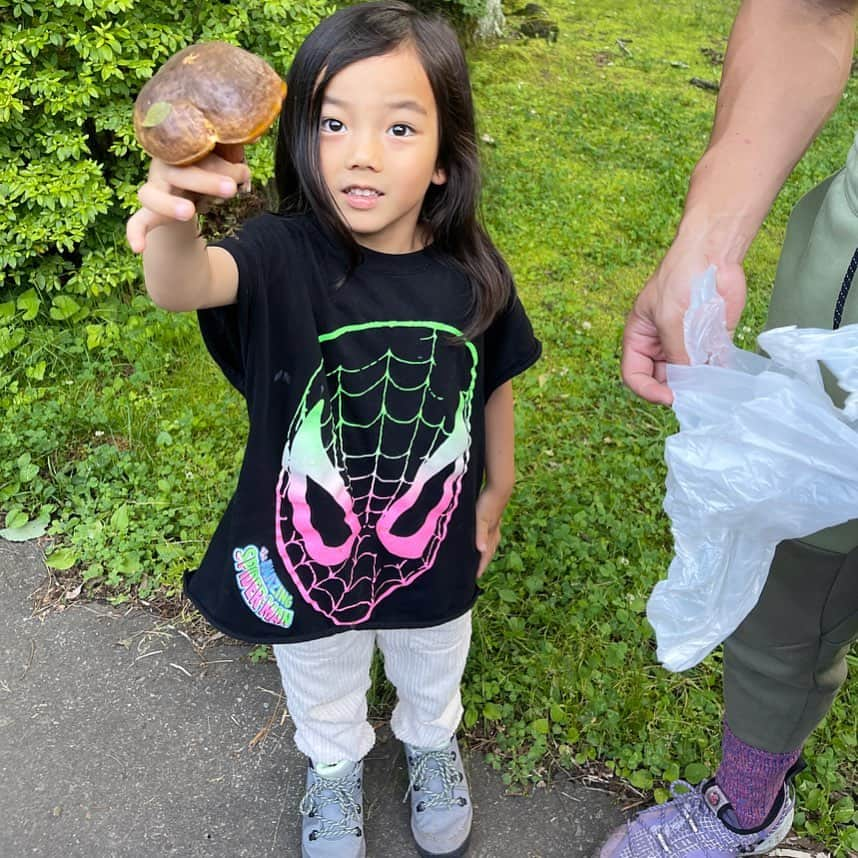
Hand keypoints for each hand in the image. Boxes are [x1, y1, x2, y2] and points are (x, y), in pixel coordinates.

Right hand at [126, 144, 250, 253]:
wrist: (190, 200)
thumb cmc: (208, 177)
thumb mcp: (223, 172)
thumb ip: (233, 169)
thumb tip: (245, 173)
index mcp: (182, 153)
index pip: (197, 153)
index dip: (220, 163)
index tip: (242, 174)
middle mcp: (163, 169)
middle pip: (178, 172)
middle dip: (206, 180)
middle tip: (231, 189)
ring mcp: (153, 190)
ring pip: (150, 194)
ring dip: (168, 204)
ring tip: (189, 212)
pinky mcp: (149, 213)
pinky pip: (136, 222)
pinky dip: (135, 233)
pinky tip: (137, 248)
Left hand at [475, 485, 509, 577]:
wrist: (499, 487)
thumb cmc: (489, 503)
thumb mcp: (482, 519)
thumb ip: (481, 534)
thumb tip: (481, 550)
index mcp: (491, 534)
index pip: (485, 555)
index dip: (480, 566)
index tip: (476, 577)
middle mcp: (494, 532)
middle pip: (489, 551)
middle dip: (483, 562)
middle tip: (477, 571)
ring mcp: (494, 524)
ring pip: (490, 542)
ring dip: (486, 551)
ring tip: (480, 558)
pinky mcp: (493, 517)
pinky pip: (489, 533)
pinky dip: (485, 539)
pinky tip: (482, 537)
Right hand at [621, 243, 746, 404]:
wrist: (712, 253)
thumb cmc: (680, 277)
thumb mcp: (669, 319)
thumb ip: (676, 353)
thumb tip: (688, 383)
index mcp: (640, 337)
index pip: (634, 374)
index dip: (648, 390)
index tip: (668, 397)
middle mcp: (660, 344)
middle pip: (661, 379)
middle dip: (674, 389)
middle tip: (691, 395)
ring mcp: (685, 343)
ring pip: (686, 376)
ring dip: (695, 385)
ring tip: (708, 389)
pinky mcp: (710, 340)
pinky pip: (710, 366)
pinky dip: (715, 375)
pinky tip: (721, 378)